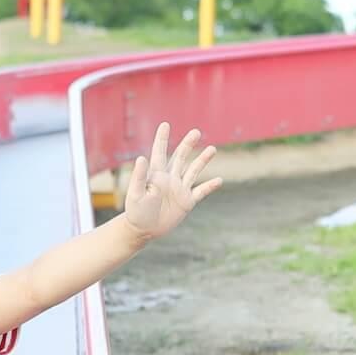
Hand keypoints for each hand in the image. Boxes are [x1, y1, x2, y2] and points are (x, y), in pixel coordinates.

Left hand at [122, 123, 222, 241]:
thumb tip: (141, 157)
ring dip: (202, 160)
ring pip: (193, 171)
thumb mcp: (136, 192)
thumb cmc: (136, 211)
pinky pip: (201, 192)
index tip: (165, 124)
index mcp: (156, 174)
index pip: (160, 152)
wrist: (143, 230)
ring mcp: (179, 189)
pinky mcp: (187, 202)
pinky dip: (210, 186)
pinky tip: (219, 180)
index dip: (162, 138)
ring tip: (212, 149)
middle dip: (188, 144)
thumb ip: (139, 176)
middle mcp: (170, 178)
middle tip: (196, 132)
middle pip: (181, 157)